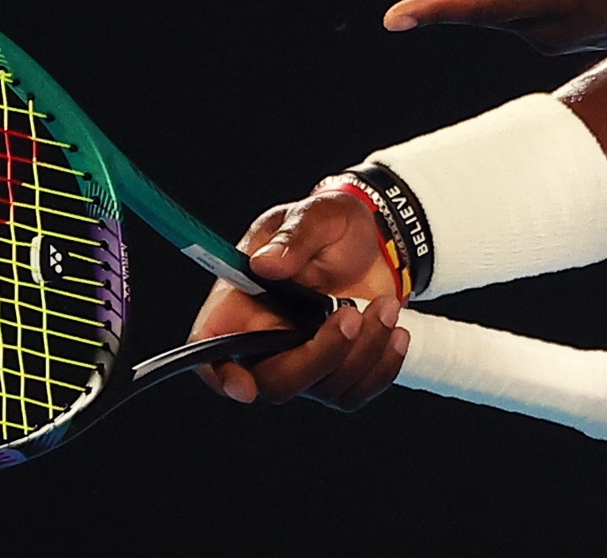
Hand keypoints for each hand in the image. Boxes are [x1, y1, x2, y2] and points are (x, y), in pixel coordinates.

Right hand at [187, 192, 409, 408]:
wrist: (379, 238)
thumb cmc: (334, 224)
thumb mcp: (317, 214)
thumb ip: (294, 236)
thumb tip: (266, 263)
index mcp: (242, 299)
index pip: (210, 346)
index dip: (220, 374)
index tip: (244, 388)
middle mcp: (265, 337)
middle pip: (274, 380)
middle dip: (319, 356)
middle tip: (351, 314)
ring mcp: (302, 358)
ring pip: (321, 387)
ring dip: (362, 352)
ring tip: (385, 305)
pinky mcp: (337, 370)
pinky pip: (353, 392)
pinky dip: (381, 368)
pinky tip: (396, 332)